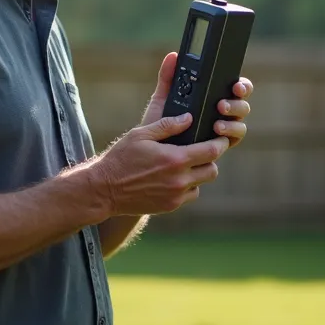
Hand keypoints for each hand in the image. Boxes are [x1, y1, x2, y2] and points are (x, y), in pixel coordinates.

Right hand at [88, 113, 227, 215]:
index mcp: (175, 158)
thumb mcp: (141, 134)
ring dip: (199, 173)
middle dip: (210, 159)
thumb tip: (189, 118)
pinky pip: (189, 195)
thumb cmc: (121, 158)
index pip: (211, 151)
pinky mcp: (170, 206)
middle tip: (202, 150)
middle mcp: (179, 179)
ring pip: (202, 183)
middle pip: (212, 170)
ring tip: (186, 163)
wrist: (105, 189)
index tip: (220, 138)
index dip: (219, 143)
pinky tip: (175, 177)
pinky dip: (188, 186)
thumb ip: (167, 125)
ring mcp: (176, 195)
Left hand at [141, 52, 253, 148]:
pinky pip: (233, 141)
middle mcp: (223, 113)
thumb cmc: (160, 123)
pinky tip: (217, 136)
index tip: (236, 85)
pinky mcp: (220, 146)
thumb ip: (168, 77)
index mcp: (213, 97)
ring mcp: (223, 130)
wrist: (152, 150)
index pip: (235, 87)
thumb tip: (173, 55)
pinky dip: (229, 137)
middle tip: (221, 105)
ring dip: (232, 123)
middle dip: (236, 104)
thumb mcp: (162, 98)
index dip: (241, 85)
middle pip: (242, 105)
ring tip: (216, 125)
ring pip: (240, 124)